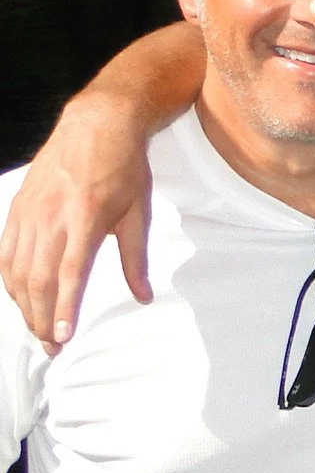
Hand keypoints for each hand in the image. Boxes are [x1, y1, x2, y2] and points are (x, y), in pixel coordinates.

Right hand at [0, 98, 154, 352]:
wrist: (97, 126)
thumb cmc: (123, 169)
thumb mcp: (139, 214)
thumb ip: (136, 259)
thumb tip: (143, 296)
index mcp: (85, 219)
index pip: (70, 275)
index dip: (64, 309)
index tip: (63, 337)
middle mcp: (52, 218)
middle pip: (38, 280)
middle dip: (41, 318)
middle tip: (52, 347)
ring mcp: (30, 213)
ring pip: (17, 270)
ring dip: (25, 305)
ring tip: (38, 329)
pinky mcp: (18, 208)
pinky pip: (7, 252)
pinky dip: (11, 280)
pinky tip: (21, 297)